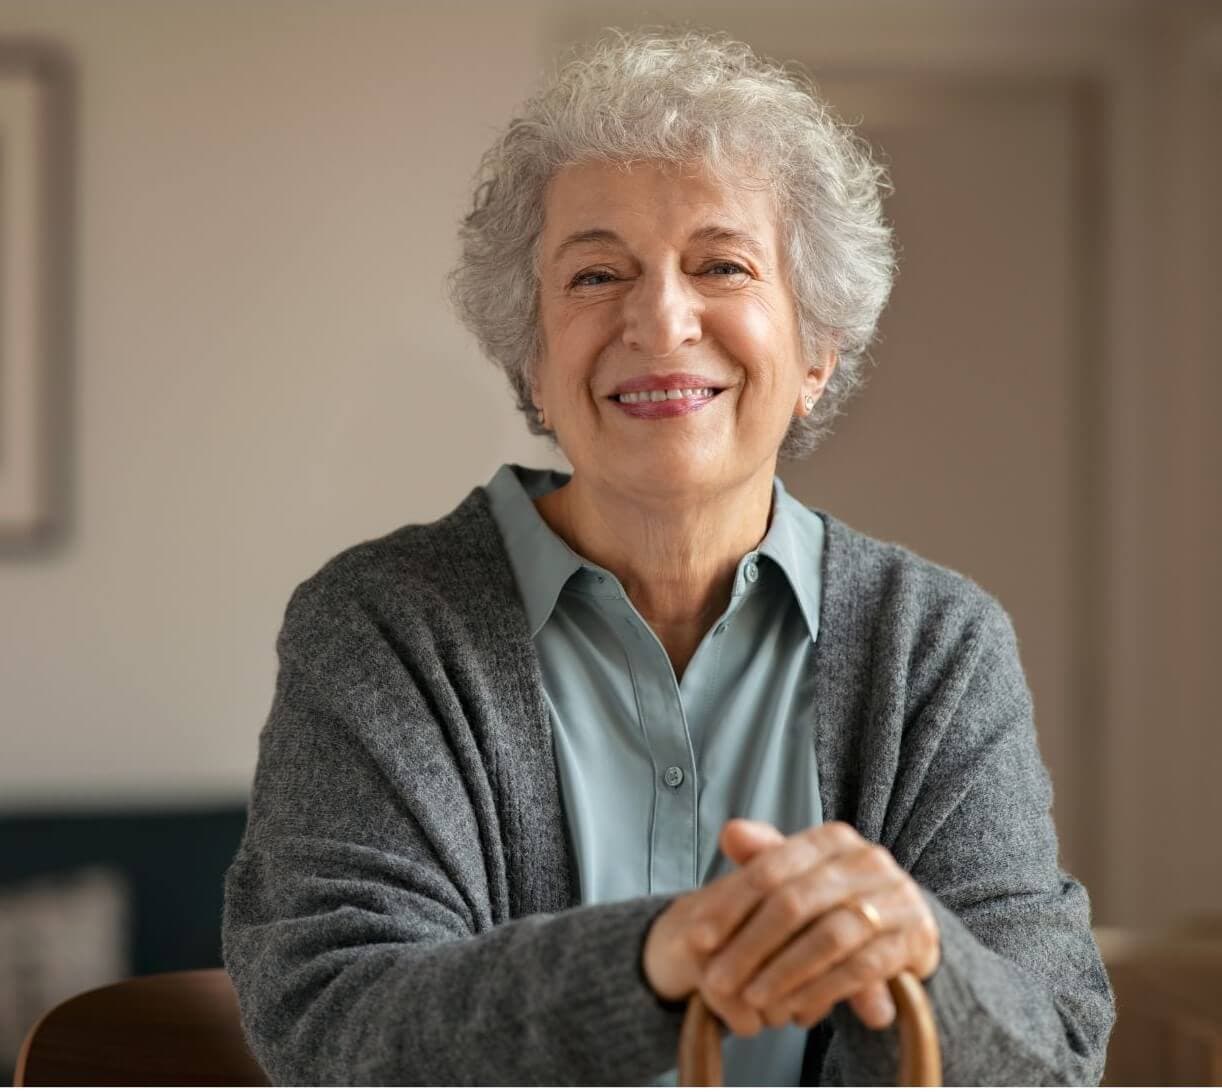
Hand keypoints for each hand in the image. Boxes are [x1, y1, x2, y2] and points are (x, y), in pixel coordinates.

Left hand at [642, 820, 939, 1036]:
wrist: (904, 924)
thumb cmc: (835, 898)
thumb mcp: (799, 874)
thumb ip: (764, 857)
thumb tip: (729, 832)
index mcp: (833, 838)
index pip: (770, 868)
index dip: (730, 904)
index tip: (698, 939)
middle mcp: (868, 860)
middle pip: (796, 902)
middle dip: (751, 945)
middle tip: (718, 981)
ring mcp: (897, 897)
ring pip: (829, 937)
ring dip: (785, 972)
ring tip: (752, 998)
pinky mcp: (916, 937)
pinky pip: (863, 967)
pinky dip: (824, 989)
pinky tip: (796, 1010)